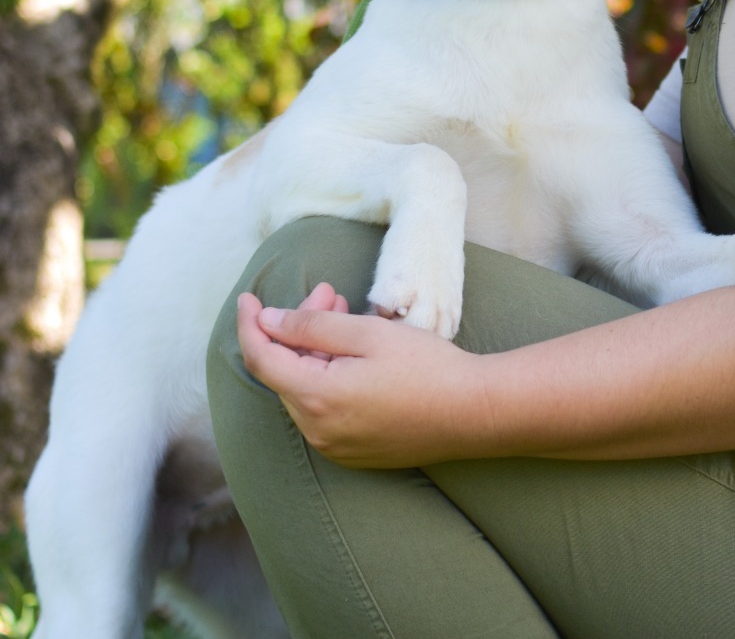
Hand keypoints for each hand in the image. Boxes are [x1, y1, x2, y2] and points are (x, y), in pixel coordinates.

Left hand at [237, 286, 487, 466]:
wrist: (474, 412)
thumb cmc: (425, 367)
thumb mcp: (366, 333)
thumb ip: (310, 326)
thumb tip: (267, 321)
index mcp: (315, 399)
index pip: (262, 359)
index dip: (250, 325)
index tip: (249, 298)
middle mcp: (317, 431)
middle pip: (288, 372)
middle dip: (298, 329)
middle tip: (330, 293)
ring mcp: (336, 447)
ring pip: (307, 389)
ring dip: (316, 352)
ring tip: (345, 314)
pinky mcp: (356, 452)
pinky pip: (326, 410)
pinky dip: (329, 377)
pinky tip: (354, 354)